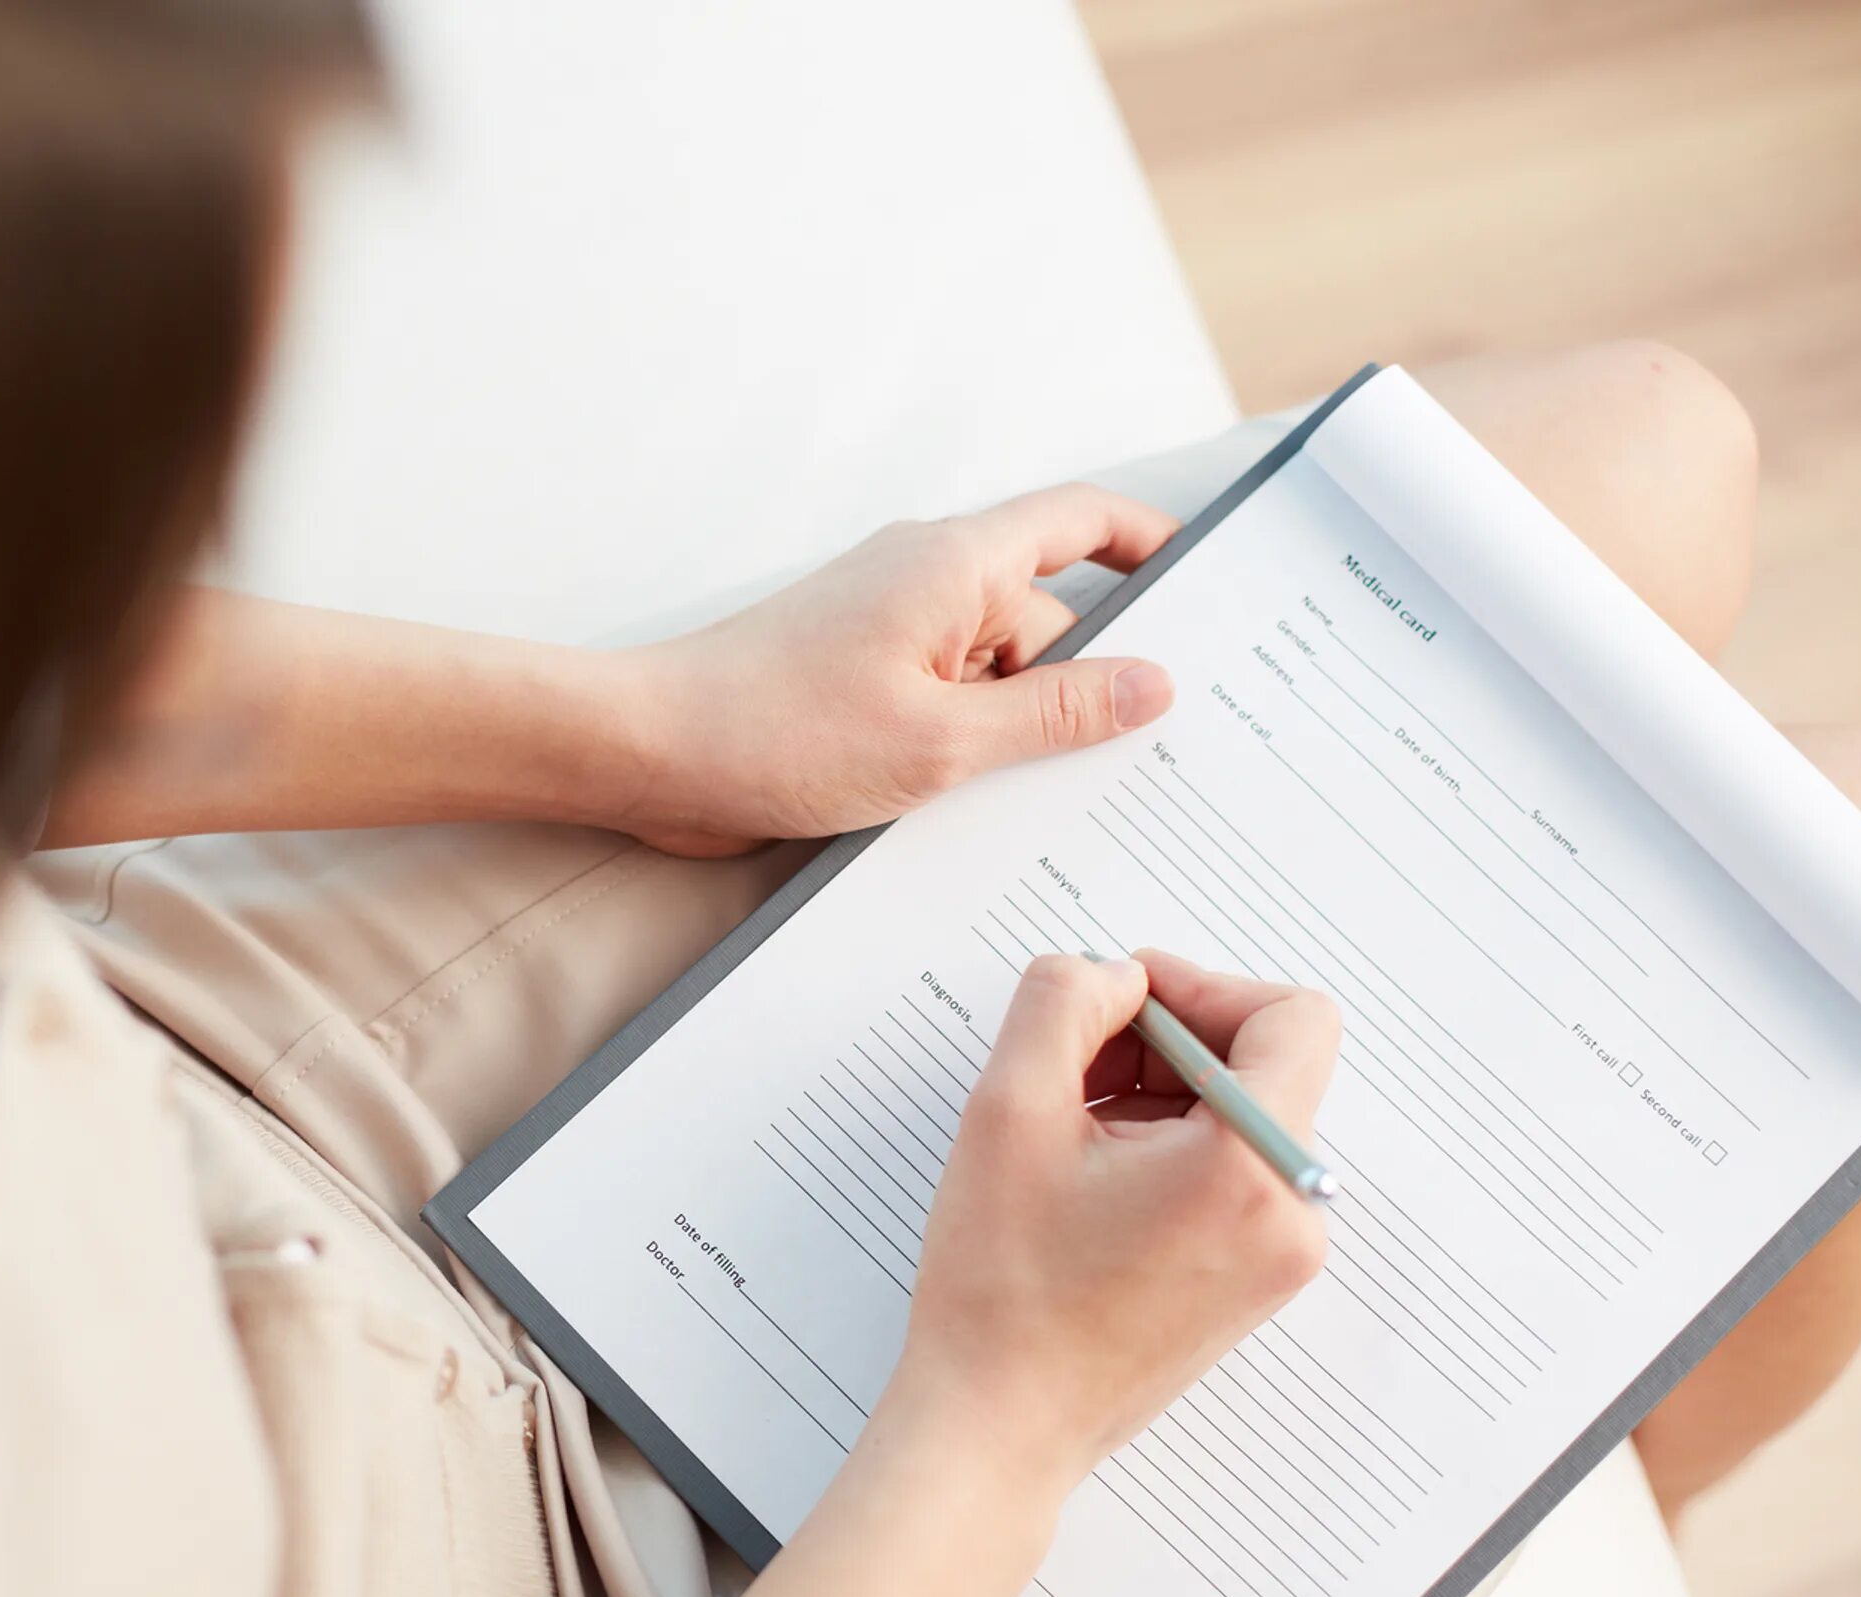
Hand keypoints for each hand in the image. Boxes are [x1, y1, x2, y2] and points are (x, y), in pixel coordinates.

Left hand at [600, 485, 1182, 856]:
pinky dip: (973, 750)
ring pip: (998, 678)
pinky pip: (947, 708)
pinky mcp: (861, 686)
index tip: (1211, 588)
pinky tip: (986, 810)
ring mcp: (891, 635)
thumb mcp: (944, 741)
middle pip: (1049, 623)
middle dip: (1091, 688)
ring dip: (1024, 735)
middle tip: (1151, 761)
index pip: (1085, 523)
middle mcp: (928, 584)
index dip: (1155, 544)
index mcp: (958, 564)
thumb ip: (1057, 715)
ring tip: (1053, 802)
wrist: (648, 754)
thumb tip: (1155, 685)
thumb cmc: (776, 733)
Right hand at [890, 950, 1340, 1489]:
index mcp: (1249, 1169)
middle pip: (1265, 1066)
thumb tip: (1114, 976)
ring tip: (1070, 1134)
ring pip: (1244, 1118)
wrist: (999, 1422)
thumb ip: (1061, 1003)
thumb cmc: (1002, 1290)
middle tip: (1072, 1069)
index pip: (1292, 1017)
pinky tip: (1089, 1179)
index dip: (1203, 987)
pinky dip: (1168, 1149)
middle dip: (1168, 1045)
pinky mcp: (1255, 1280)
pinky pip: (1233, 1173)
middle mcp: (1292, 1214)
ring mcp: (1281, 1256)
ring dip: (1161, 1097)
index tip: (1123, 1006)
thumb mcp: (1006, 1110)